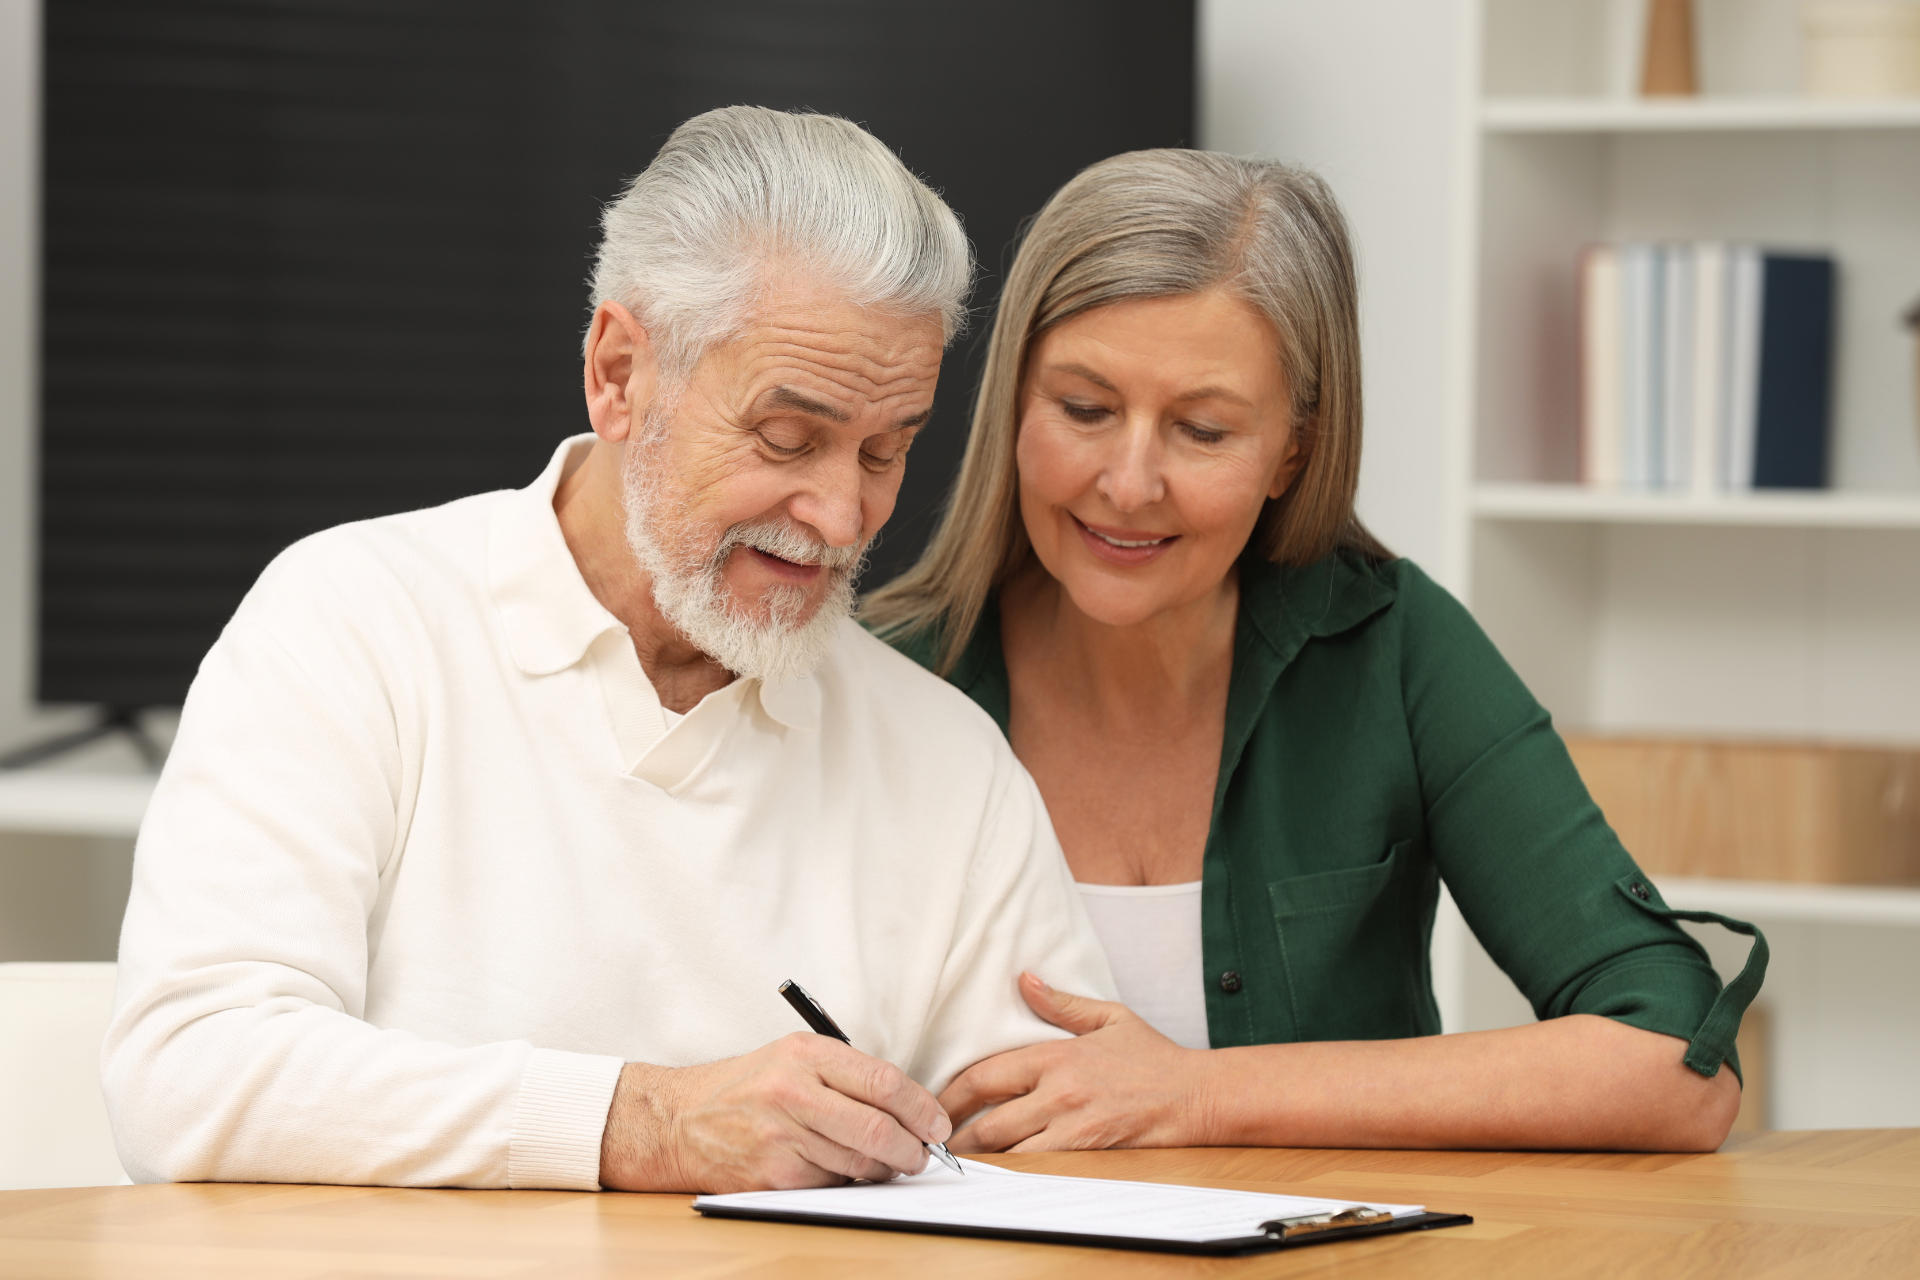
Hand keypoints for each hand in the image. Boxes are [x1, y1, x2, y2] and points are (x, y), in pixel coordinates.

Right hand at [598, 1032, 951, 1191]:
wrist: (680, 1119)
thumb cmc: (747, 1086)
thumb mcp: (794, 1056)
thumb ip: (848, 1074)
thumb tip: (909, 1108)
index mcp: (806, 1054)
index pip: (883, 1081)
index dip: (921, 1108)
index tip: (937, 1123)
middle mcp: (793, 1092)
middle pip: (877, 1128)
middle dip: (913, 1148)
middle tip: (923, 1153)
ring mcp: (781, 1136)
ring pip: (859, 1162)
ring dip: (885, 1169)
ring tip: (887, 1163)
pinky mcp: (772, 1175)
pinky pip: (832, 1184)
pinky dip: (849, 1182)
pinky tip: (844, 1171)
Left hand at [937, 973, 1212, 1153]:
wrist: (1196, 1095)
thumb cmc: (1154, 1057)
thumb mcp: (1109, 1018)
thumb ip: (1061, 1004)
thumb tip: (1024, 979)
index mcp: (1057, 1056)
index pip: (986, 1075)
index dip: (951, 1093)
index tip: (934, 1102)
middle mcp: (1059, 1092)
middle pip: (988, 1121)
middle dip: (954, 1135)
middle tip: (933, 1141)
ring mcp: (1073, 1126)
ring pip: (1009, 1150)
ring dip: (980, 1158)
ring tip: (955, 1162)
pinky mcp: (1089, 1152)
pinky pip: (1039, 1167)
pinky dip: (1014, 1171)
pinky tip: (997, 1174)